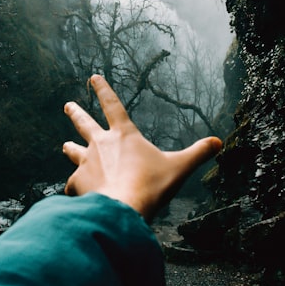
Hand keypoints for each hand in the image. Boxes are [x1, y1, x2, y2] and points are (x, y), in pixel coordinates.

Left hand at [62, 75, 222, 221]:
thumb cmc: (151, 185)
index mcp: (124, 135)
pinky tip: (74, 193)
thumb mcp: (179, 167)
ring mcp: (86, 163)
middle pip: (84, 124)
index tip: (94, 77)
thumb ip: (198, 153)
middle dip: (76, 113)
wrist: (123, 208)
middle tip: (68, 105)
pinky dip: (73, 187)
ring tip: (65, 146)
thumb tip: (219, 142)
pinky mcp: (78, 183)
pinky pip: (71, 184)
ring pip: (73, 152)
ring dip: (70, 148)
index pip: (112, 105)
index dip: (103, 89)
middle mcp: (100, 144)